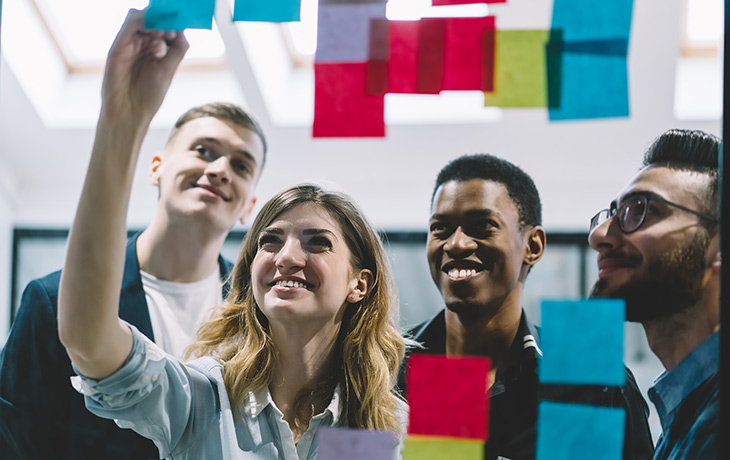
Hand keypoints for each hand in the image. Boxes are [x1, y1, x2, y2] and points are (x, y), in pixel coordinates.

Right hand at [101, 8, 188, 123]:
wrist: (129, 112)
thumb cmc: (148, 96)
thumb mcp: (168, 70)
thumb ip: (177, 49)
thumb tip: (183, 31)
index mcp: (156, 48)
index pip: (165, 26)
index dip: (174, 21)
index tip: (186, 19)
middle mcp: (142, 43)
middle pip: (153, 18)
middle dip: (166, 17)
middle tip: (177, 21)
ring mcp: (130, 43)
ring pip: (140, 17)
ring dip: (155, 18)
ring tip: (166, 31)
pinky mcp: (118, 45)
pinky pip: (128, 25)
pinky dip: (141, 20)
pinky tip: (154, 28)